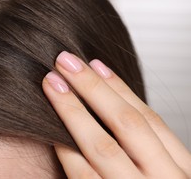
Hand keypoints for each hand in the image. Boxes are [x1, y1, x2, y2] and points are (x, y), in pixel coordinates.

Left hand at [42, 51, 190, 177]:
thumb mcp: (162, 175)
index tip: (95, 64)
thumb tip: (109, 103)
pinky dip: (66, 149)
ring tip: (51, 83)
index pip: (150, 119)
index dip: (120, 88)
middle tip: (65, 61)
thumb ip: (147, 151)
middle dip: (92, 87)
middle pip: (127, 123)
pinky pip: (82, 175)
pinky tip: (51, 130)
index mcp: (181, 170)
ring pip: (102, 146)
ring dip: (72, 110)